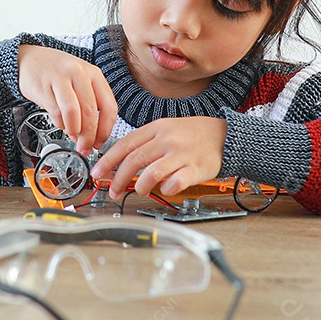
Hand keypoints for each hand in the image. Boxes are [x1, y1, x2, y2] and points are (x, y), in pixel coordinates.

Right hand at [17, 45, 117, 154]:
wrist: (30, 60)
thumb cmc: (58, 73)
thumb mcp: (80, 82)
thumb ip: (89, 107)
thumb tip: (91, 137)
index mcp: (94, 74)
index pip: (109, 107)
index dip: (105, 130)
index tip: (100, 142)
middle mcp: (79, 74)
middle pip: (91, 112)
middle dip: (89, 136)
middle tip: (85, 147)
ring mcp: (61, 79)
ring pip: (73, 112)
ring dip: (74, 130)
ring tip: (73, 136)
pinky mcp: (44, 87)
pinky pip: (56, 112)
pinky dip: (60, 124)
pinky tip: (61, 124)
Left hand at [90, 116, 226, 198]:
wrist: (223, 135)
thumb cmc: (191, 135)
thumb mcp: (164, 129)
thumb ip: (143, 143)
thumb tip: (117, 162)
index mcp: (156, 128)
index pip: (125, 145)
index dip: (107, 161)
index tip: (97, 173)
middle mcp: (166, 139)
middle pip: (134, 160)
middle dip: (118, 178)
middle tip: (112, 190)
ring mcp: (181, 154)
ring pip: (151, 173)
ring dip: (139, 186)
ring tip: (138, 191)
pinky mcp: (195, 169)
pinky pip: (175, 183)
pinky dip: (166, 189)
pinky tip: (165, 189)